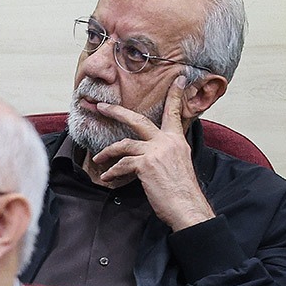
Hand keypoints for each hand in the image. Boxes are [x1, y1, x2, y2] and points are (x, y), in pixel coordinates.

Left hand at [90, 79, 215, 230]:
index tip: (177, 79)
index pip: (174, 113)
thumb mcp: (177, 165)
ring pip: (124, 144)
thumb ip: (164, 154)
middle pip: (138, 120)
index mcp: (177, 140)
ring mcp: (156, 152)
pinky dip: (112, 171)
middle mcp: (167, 142)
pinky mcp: (146, 165)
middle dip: (116, 112)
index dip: (175, 95)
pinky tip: (107, 177)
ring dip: (107, 152)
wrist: (187, 207)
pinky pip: (121, 164)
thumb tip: (150, 153)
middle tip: (101, 106)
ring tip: (98, 159)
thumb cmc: (180, 191)